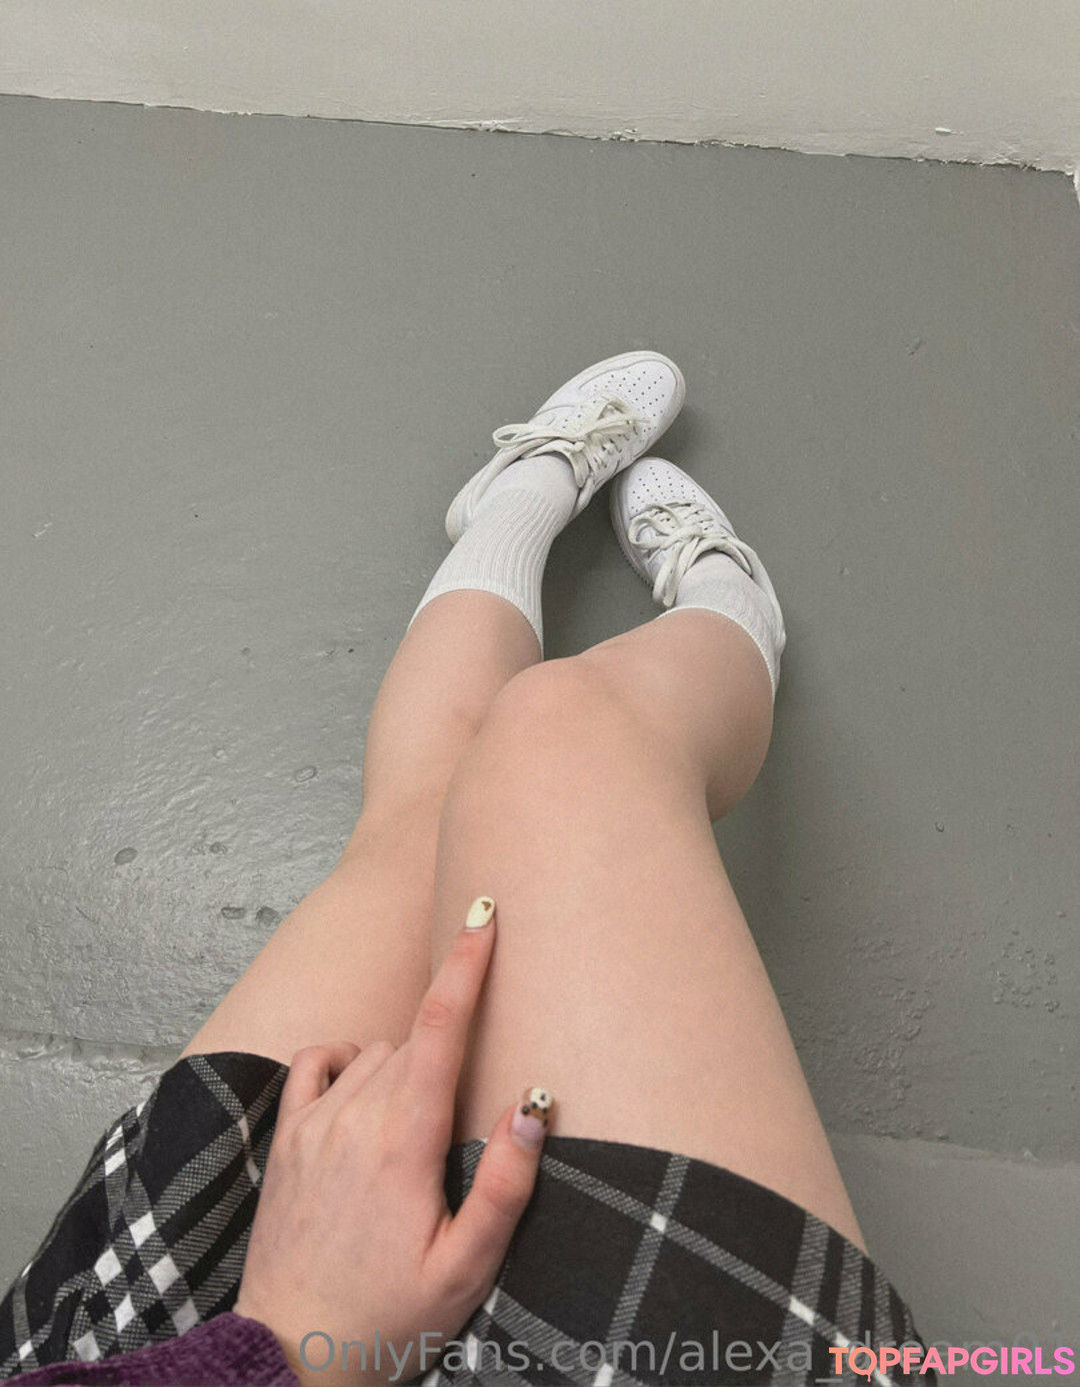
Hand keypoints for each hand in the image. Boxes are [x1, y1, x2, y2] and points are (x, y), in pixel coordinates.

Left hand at [233, 896, 551, 1385]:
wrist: (291, 1358)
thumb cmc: (389, 1318)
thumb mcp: (467, 1268)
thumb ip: (505, 1184)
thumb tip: (534, 1105)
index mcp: (405, 1140)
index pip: (441, 1025)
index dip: (466, 961)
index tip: (483, 909)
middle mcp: (355, 1116)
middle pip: (415, 1039)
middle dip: (449, 1053)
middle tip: (464, 1117)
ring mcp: (314, 1124)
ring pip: (377, 1053)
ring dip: (408, 1068)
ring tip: (422, 1136)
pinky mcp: (287, 1139)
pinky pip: (318, 1062)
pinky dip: (347, 1061)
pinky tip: (365, 1094)